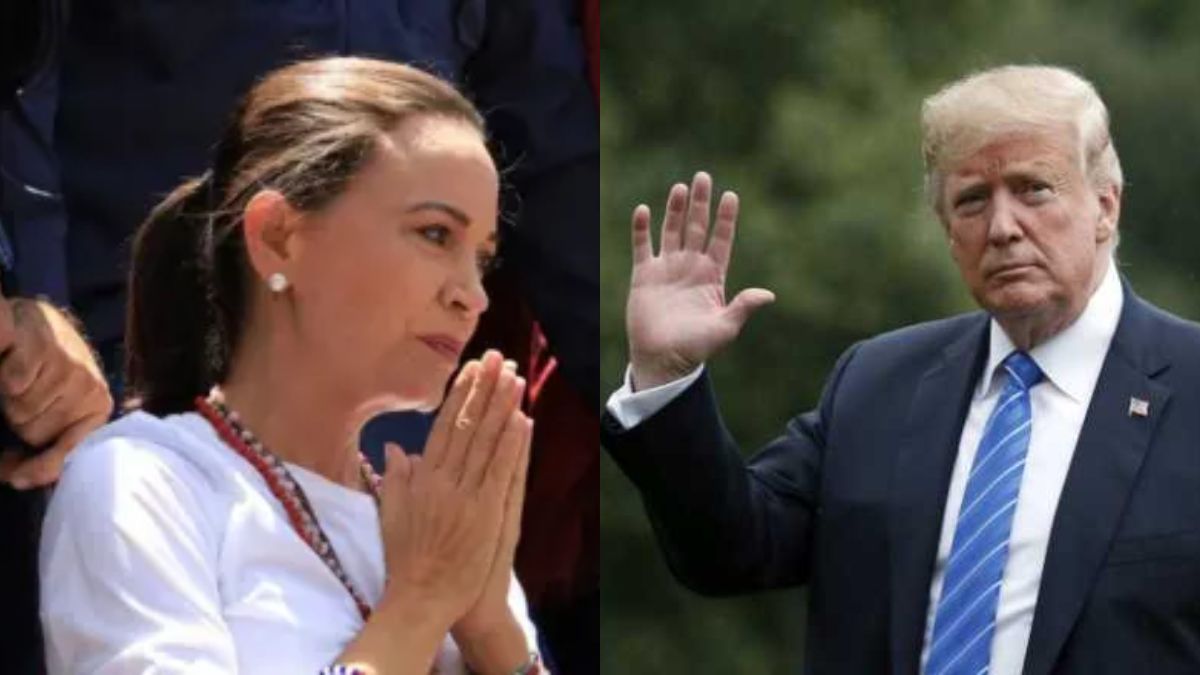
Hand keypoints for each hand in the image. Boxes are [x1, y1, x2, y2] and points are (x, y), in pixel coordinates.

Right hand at [0, 291, 112, 489]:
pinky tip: (10, 359)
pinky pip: (15, 380)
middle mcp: (90, 387)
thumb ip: (49, 444)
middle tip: (22, 396)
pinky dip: (7, 371)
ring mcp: (70, 366)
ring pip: (20, 409)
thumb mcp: (57, 407)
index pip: (72, 451)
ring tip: (19, 377)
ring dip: (11, 398)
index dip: (41, 467)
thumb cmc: (47, 368)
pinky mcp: (44, 346)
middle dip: (20, 421)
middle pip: (33, 433)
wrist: (36, 320)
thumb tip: (15, 476)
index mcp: (97, 406)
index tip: (17, 477)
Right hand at [376, 351, 527, 628]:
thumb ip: (396, 478)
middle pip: (467, 425)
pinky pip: (500, 471)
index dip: (460, 395)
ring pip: (485, 442)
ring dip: (501, 406)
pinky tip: (522, 419)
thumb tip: (395, 446)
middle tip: (498, 357)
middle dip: (483, 388)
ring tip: (513, 376)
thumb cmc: (407, 561)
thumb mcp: (391, 514)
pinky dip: (511, 444)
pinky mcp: (485, 513)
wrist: (421, 598)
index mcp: (422, 479)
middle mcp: (442, 481)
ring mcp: (465, 496)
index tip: (472, 369)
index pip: (444, 426)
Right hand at [627, 171, 773, 389]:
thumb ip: (743, 307)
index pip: (721, 239)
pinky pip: (642, 246)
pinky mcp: (644, 275)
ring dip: (675, 210)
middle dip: (700, 203)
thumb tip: (768, 295)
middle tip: (703, 176)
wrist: (663, 360)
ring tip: (680, 187)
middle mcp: (690, 267)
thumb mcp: (725, 328)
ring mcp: (667, 269)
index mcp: (713, 276)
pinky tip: (643, 210)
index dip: (726, 218)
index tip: (731, 196)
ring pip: (672, 231)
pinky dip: (641, 228)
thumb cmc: (696, 348)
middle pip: (696, 227)